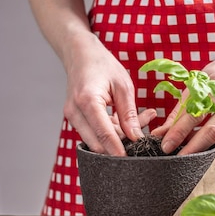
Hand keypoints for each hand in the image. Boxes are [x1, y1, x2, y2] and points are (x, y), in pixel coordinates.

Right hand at [63, 38, 153, 155]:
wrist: (80, 55)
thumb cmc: (103, 65)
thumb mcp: (123, 86)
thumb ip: (129, 114)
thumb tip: (136, 138)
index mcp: (87, 100)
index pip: (103, 134)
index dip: (118, 150)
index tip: (131, 161)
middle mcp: (75, 112)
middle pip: (97, 143)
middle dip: (119, 146)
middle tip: (142, 139)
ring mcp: (72, 117)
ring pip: (96, 140)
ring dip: (117, 138)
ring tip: (140, 120)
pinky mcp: (75, 119)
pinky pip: (93, 133)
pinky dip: (111, 132)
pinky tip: (126, 121)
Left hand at [152, 56, 214, 154]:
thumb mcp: (198, 83)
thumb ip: (181, 109)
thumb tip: (161, 134)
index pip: (196, 112)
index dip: (180, 131)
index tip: (166, 145)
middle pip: (214, 130)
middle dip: (193, 147)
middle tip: (177, 159)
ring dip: (201, 143)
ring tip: (186, 146)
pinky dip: (214, 136)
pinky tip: (209, 131)